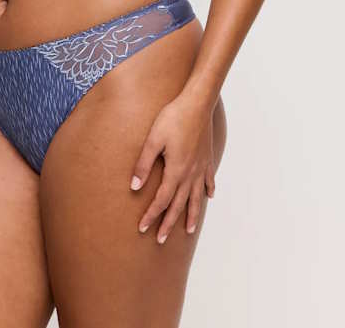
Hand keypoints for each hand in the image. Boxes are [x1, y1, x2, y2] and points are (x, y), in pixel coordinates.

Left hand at [129, 93, 217, 242]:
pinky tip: (209, 197)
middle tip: (161, 240)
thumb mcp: (153, 139)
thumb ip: (144, 163)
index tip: (143, 228)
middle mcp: (190, 174)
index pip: (162, 200)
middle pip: (179, 204)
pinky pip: (208, 180)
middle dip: (168, 223)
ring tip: (189, 230)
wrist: (197, 103)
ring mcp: (201, 167)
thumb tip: (135, 186)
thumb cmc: (173, 118)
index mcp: (175, 171)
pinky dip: (208, 190)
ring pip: (196, 197)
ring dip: (191, 215)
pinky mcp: (207, 157)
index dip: (152, 215)